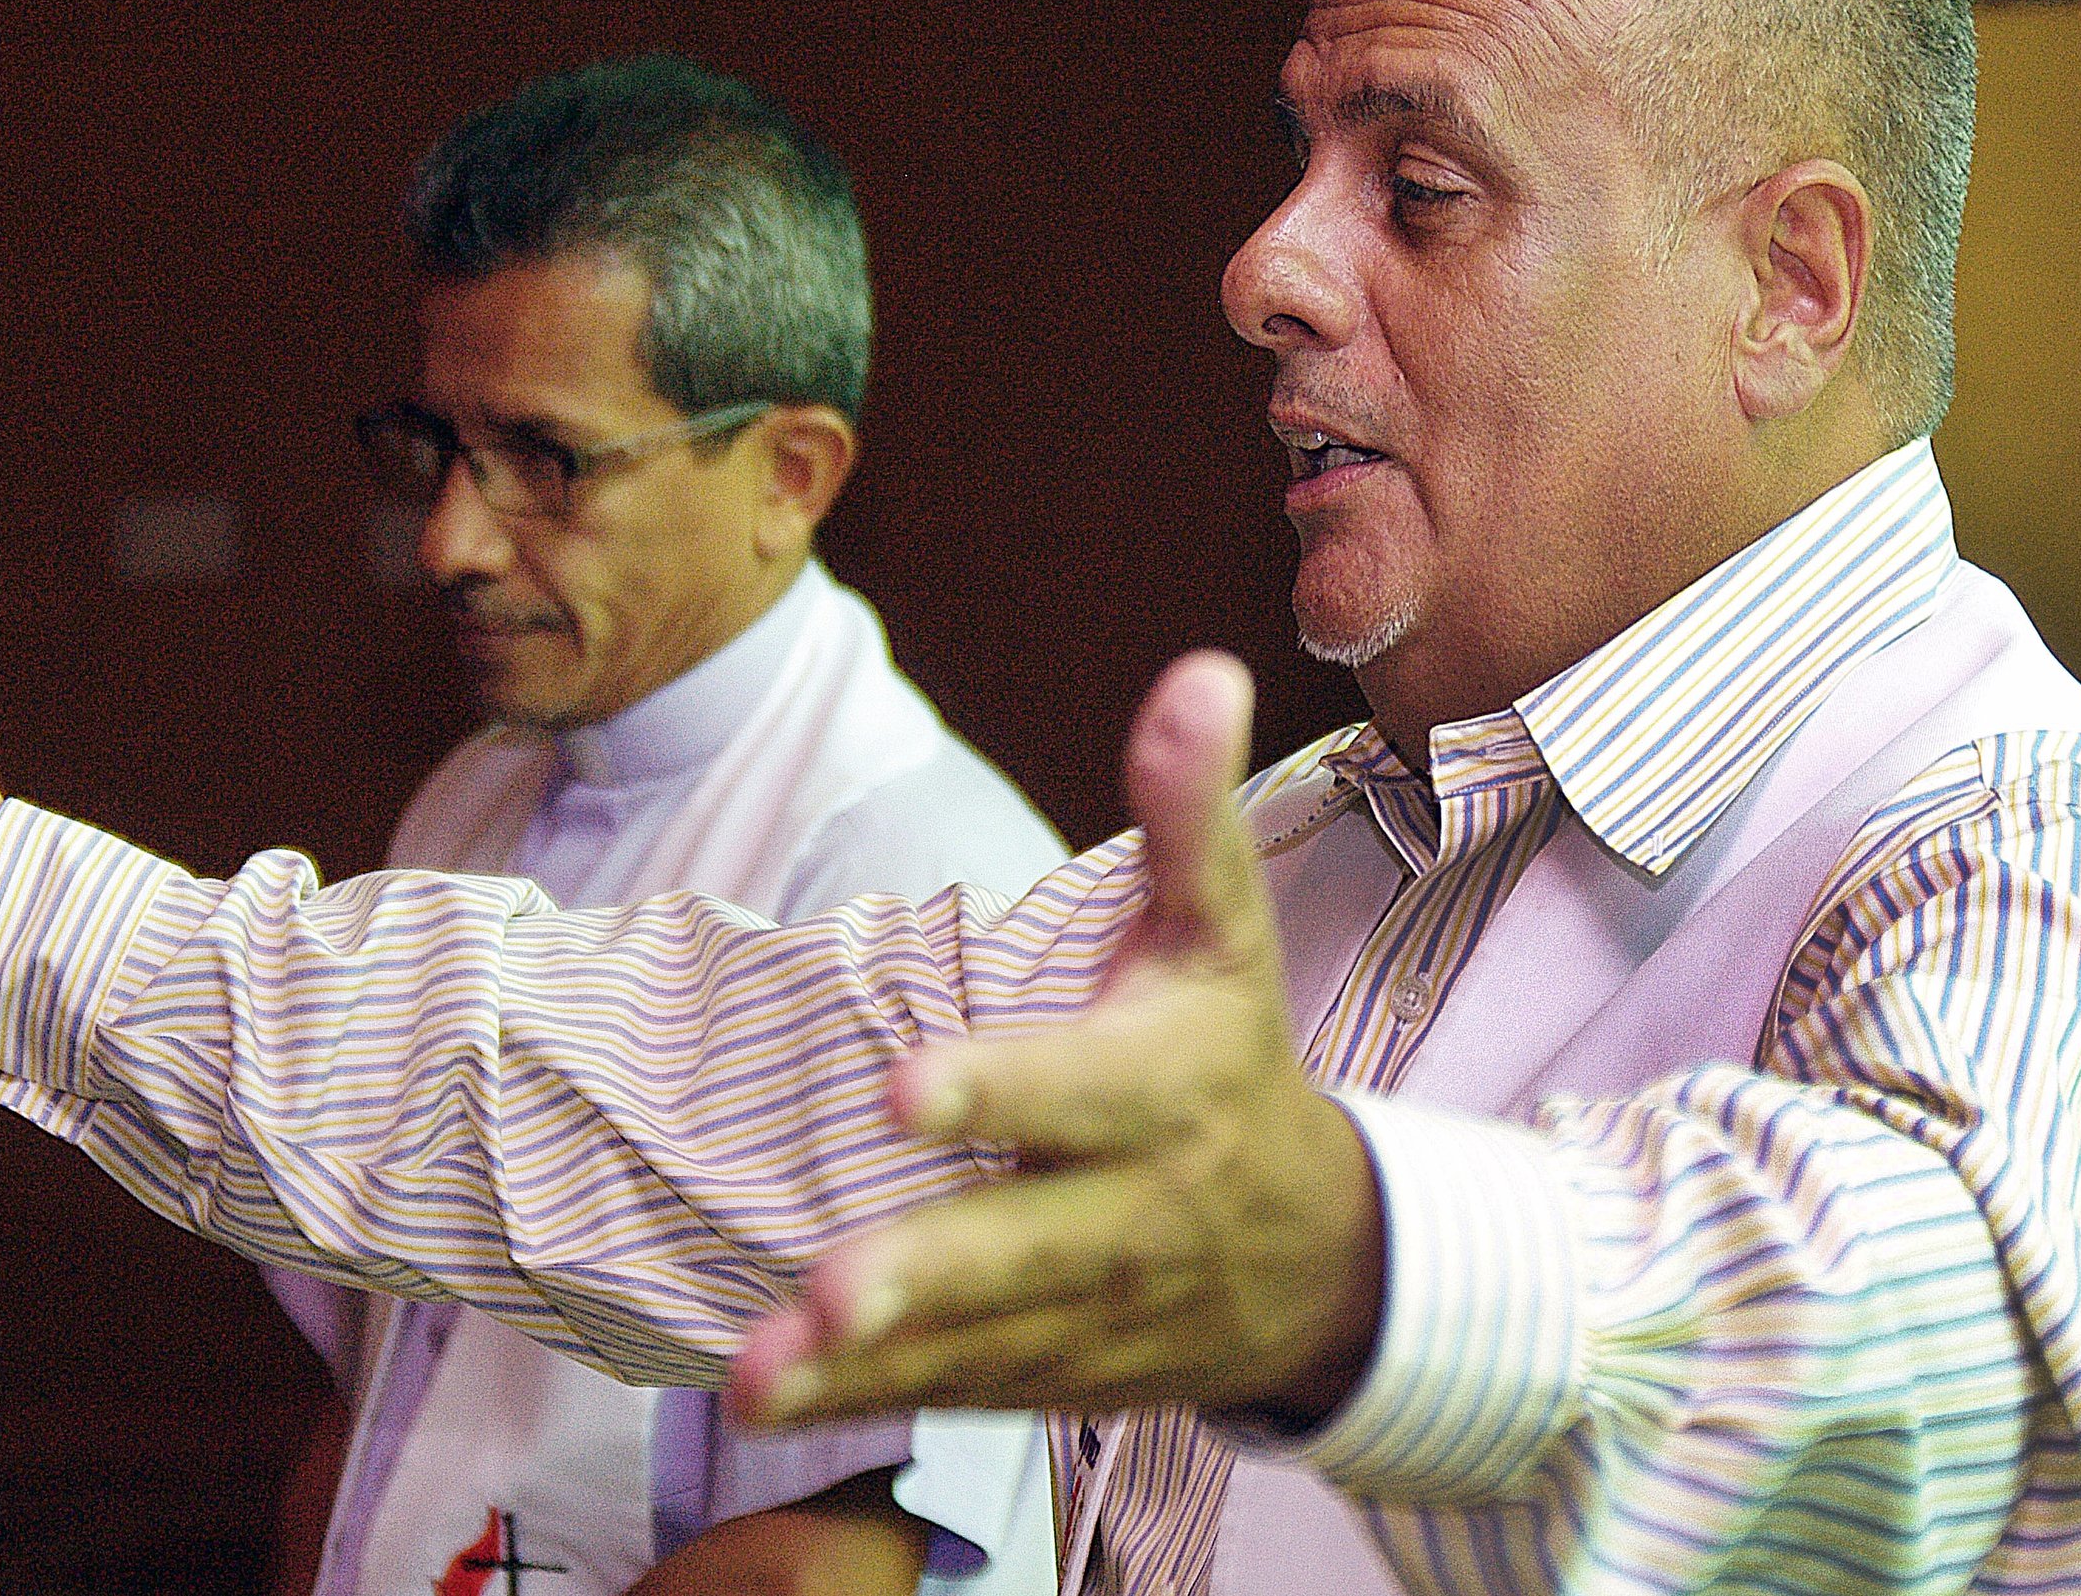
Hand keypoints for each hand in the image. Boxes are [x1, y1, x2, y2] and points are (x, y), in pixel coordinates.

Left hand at [729, 651, 1385, 1428]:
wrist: (1321, 1258)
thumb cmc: (1234, 1059)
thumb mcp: (1225, 933)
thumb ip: (1192, 814)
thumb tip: (1203, 669)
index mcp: (1167, 1091)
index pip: (1080, 1091)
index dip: (999, 1090)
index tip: (902, 1087)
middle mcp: (1131, 1210)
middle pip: (1027, 1249)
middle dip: (929, 1272)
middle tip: (832, 1291)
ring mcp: (1090, 1310)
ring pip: (976, 1344)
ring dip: (870, 1364)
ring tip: (759, 1373)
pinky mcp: (1052, 1375)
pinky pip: (956, 1397)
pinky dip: (863, 1410)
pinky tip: (766, 1399)